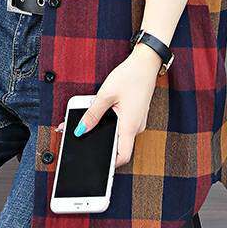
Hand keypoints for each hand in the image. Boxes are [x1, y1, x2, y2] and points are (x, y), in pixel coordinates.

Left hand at [56, 47, 162, 166]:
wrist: (146, 63)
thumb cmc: (130, 76)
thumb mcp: (106, 95)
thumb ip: (92, 114)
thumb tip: (81, 130)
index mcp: (130, 126)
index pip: (122, 156)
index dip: (110, 164)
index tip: (96, 164)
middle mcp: (136, 127)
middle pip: (118, 145)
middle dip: (99, 143)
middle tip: (81, 135)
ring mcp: (137, 121)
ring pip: (119, 133)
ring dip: (104, 130)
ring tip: (88, 120)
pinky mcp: (135, 114)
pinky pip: (122, 124)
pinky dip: (111, 122)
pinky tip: (102, 111)